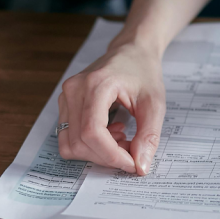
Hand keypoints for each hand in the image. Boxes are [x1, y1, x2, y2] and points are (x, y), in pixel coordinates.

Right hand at [58, 41, 165, 174]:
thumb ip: (148, 136)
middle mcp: (74, 90)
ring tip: (120, 139)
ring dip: (96, 153)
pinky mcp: (64, 104)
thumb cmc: (143, 72)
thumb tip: (141, 166)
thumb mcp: (155, 104)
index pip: (92, 133)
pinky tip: (109, 133)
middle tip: (131, 150)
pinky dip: (88, 145)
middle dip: (107, 156)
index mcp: (96, 84)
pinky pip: (68, 137)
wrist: (131, 51)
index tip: (132, 163)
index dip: (112, 155)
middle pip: (80, 142)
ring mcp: (65, 97)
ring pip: (70, 144)